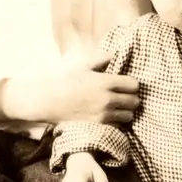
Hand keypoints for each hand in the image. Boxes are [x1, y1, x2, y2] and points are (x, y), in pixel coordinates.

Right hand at [0, 59, 139, 125]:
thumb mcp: (83, 65)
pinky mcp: (97, 126)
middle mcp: (107, 99)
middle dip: (131, 98)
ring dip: (125, 111)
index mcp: (105, 82)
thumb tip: (115, 54)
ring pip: (129, 116)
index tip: (126, 85)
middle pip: (135, 101)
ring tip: (117, 108)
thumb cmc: (64, 80)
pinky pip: (118, 126)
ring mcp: (103, 115)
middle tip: (124, 97)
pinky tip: (109, 117)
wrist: (47, 101)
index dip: (132, 84)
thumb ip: (102, 59)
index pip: (134, 85)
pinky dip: (117, 122)